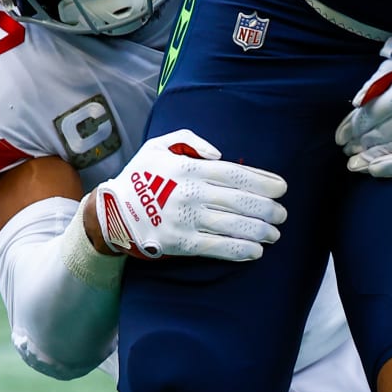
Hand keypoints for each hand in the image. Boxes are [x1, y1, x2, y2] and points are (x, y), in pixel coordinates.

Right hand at [93, 129, 286, 260]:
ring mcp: (185, 219)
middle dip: (266, 207)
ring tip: (275, 233)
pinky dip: (237, 250)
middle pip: (239, 200)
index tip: (282, 187)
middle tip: (283, 213)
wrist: (108, 212)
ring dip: (258, 230)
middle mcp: (191, 193)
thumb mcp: (161, 145)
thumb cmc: (142, 175)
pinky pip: (214, 247)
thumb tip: (220, 153)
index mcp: (190, 168)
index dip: (262, 180)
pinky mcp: (178, 243)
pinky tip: (255, 251)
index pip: (235, 174)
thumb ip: (192, 140)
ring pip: (231, 225)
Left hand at [336, 33, 391, 177]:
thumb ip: (382, 76)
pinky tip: (373, 170)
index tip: (340, 135)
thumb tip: (357, 101)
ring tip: (353, 163)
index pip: (371, 114)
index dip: (352, 126)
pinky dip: (390, 168)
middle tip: (345, 147)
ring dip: (368, 157)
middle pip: (379, 134)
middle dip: (358, 142)